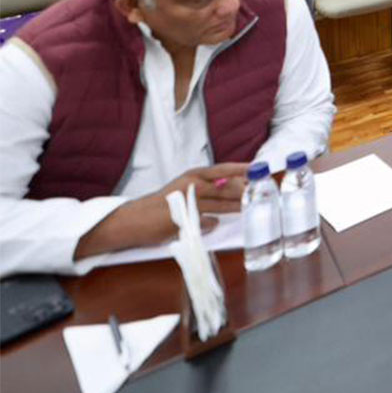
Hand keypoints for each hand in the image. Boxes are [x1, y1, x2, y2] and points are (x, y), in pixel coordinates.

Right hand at [75, 163, 250, 259]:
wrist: (133, 220)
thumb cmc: (160, 206)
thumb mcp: (183, 194)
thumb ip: (204, 198)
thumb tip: (221, 211)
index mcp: (193, 175)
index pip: (222, 169)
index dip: (241, 169)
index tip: (258, 168)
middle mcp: (191, 184)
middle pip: (225, 185)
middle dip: (243, 190)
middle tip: (259, 193)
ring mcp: (187, 200)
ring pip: (219, 202)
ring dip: (236, 206)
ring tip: (249, 207)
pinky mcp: (182, 217)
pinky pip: (205, 220)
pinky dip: (211, 223)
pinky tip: (215, 224)